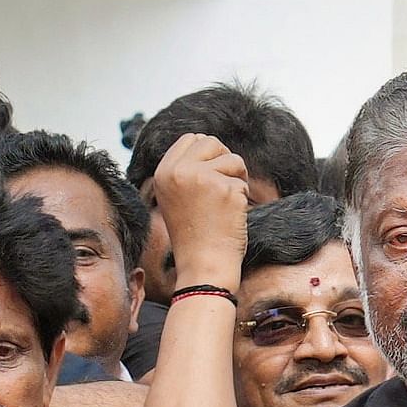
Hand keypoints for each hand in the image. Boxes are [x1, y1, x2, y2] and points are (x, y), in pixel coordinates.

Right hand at [148, 134, 253, 291]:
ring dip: (236, 179)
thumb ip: (186, 171)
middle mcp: (179, 172)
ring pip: (232, 159)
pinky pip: (243, 182)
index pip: (191, 139)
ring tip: (225, 205)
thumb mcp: (177, 198)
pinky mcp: (225, 189)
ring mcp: (202, 179)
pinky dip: (242, 199)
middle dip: (223, 161)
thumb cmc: (194, 236)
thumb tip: (208, 145)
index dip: (207, 154)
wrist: (203, 267)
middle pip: (211, 142)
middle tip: (222, 187)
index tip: (211, 176)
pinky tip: (229, 218)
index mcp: (163, 172)